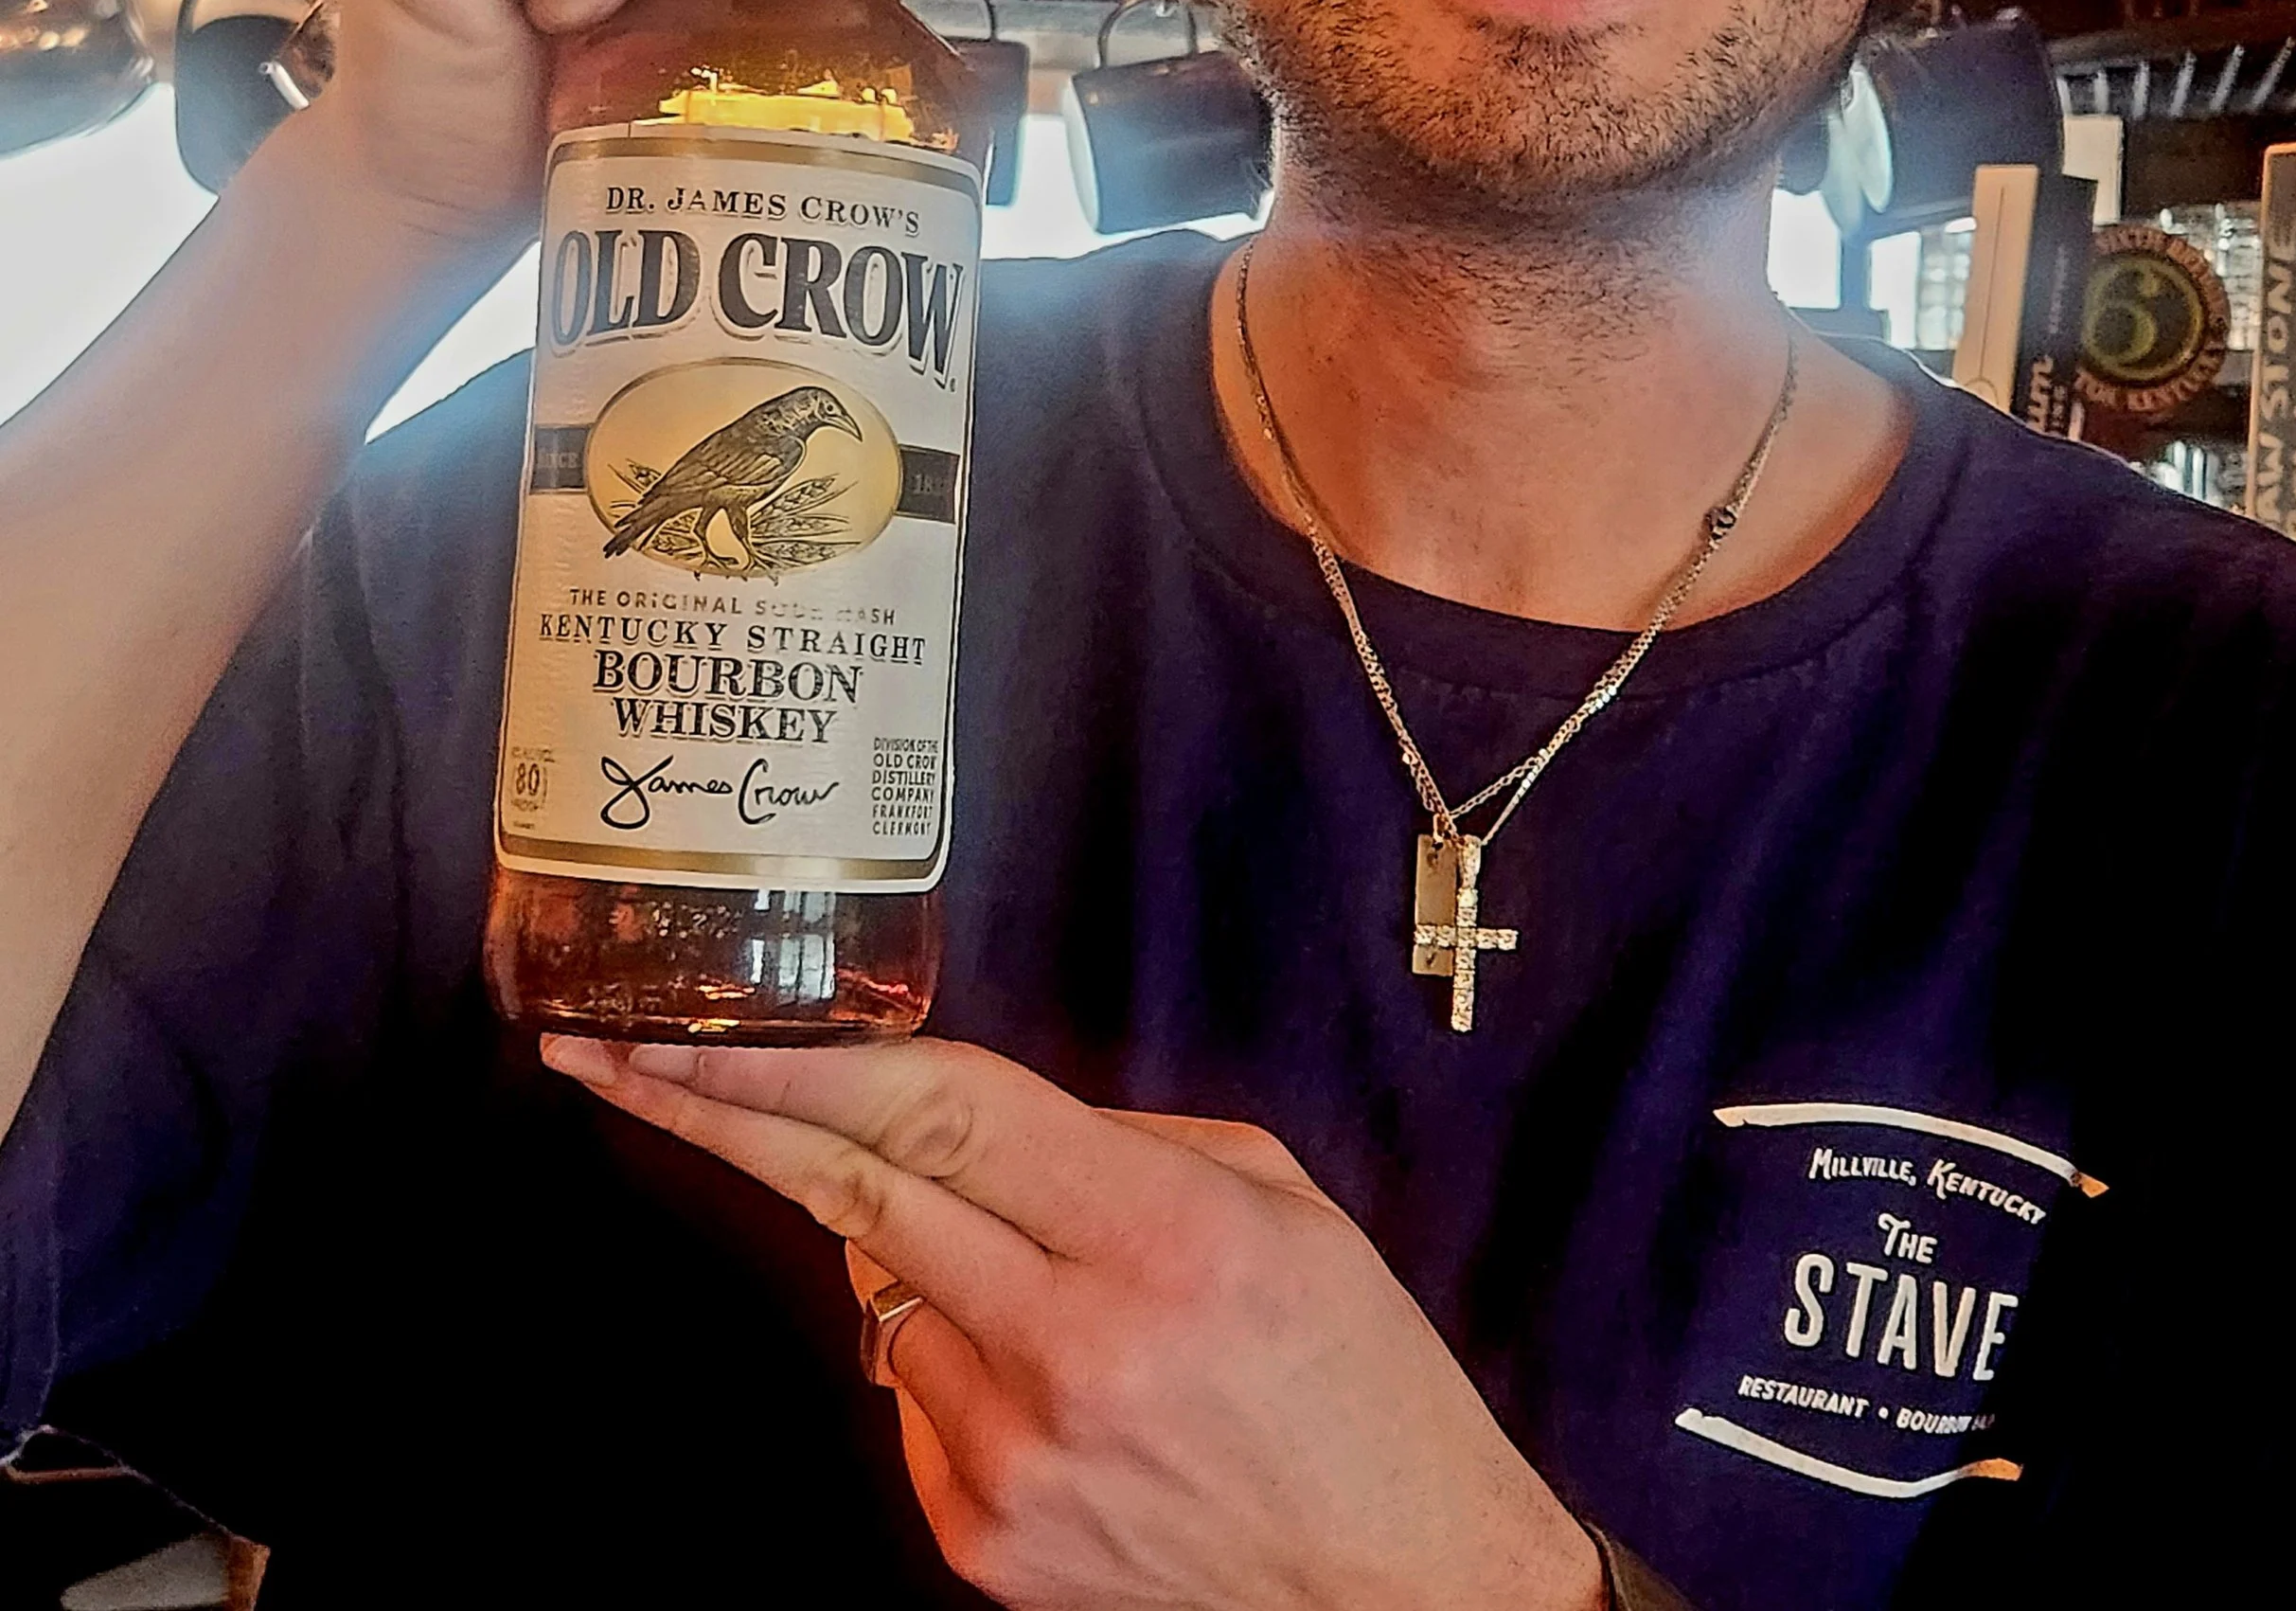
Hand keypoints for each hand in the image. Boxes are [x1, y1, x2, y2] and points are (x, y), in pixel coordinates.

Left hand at [544, 1035, 1605, 1610]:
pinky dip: (949, 1350)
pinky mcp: (986, 1542)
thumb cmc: (1354, 1381)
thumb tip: (958, 1121)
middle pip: (850, 1193)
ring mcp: (1014, 1460)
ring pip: (882, 1290)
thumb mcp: (1270, 1199)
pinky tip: (1055, 1371)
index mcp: (1156, 1236)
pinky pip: (914, 1397)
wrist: (1407, 1590)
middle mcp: (1068, 1347)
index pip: (929, 1111)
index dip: (789, 1058)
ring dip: (907, 1243)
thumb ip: (1108, 1141)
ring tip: (1039, 1270)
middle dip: (711, 1112)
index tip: (681, 1024)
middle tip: (607, 1052)